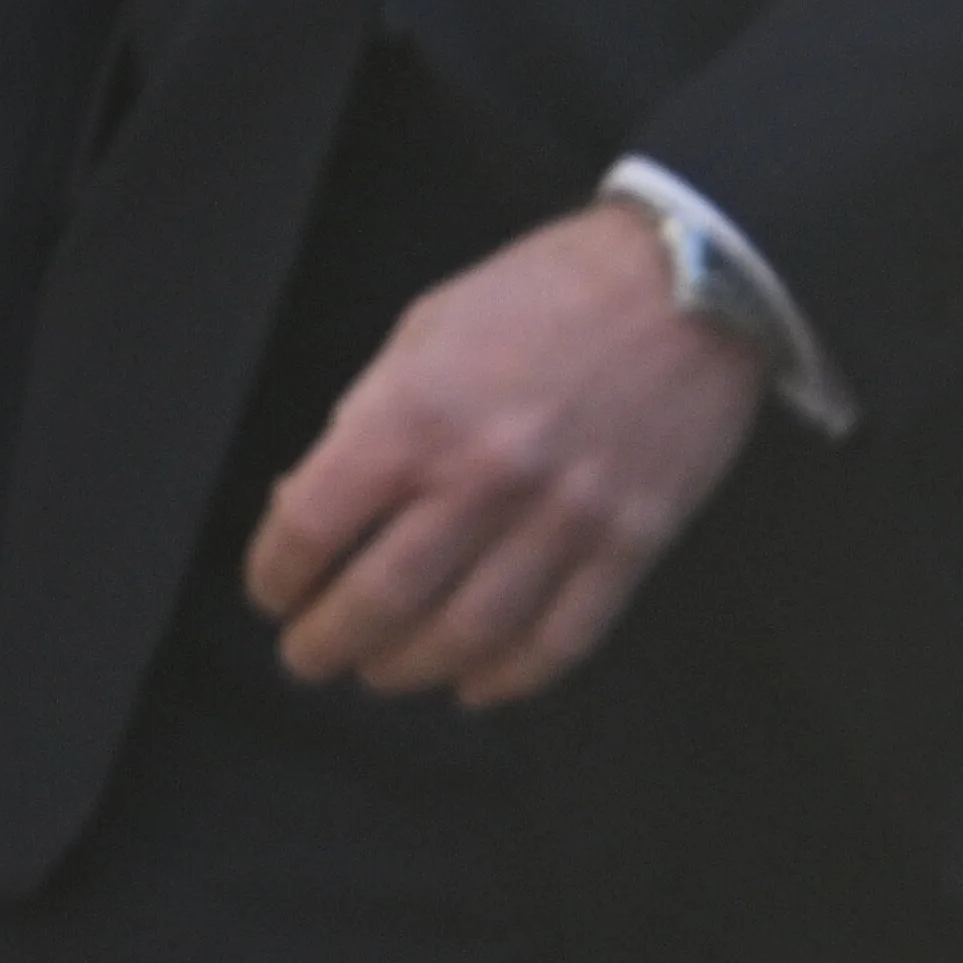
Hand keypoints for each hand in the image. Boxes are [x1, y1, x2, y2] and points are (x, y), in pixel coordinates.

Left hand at [246, 196, 762, 706]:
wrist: (690, 278)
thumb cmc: (552, 289)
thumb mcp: (427, 326)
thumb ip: (370, 414)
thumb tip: (317, 492)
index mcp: (416, 414)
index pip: (311, 525)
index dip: (274, 573)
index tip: (272, 589)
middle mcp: (484, 477)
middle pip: (379, 601)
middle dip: (326, 643)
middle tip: (309, 655)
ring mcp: (563, 519)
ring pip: (465, 637)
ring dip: (407, 670)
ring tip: (380, 672)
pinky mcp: (629, 545)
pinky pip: (559, 640)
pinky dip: (509, 678)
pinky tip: (475, 684)